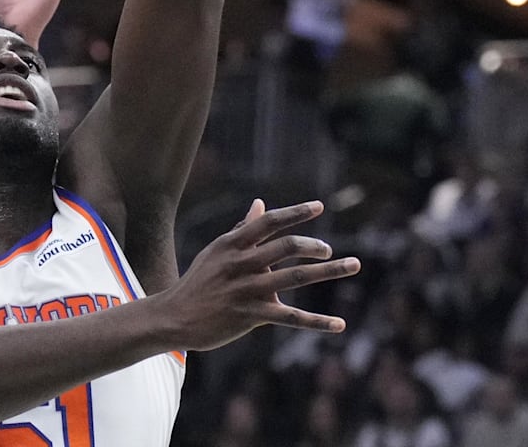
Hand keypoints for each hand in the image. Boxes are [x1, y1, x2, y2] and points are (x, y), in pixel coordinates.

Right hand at [167, 200, 360, 351]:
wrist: (174, 317)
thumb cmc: (199, 282)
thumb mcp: (216, 251)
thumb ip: (242, 229)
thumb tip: (260, 203)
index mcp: (232, 244)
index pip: (268, 222)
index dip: (295, 213)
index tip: (319, 206)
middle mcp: (240, 263)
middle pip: (286, 246)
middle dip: (314, 245)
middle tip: (329, 250)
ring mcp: (246, 289)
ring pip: (295, 277)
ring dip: (329, 271)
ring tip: (353, 265)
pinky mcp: (250, 315)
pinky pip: (291, 317)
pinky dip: (317, 322)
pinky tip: (339, 324)